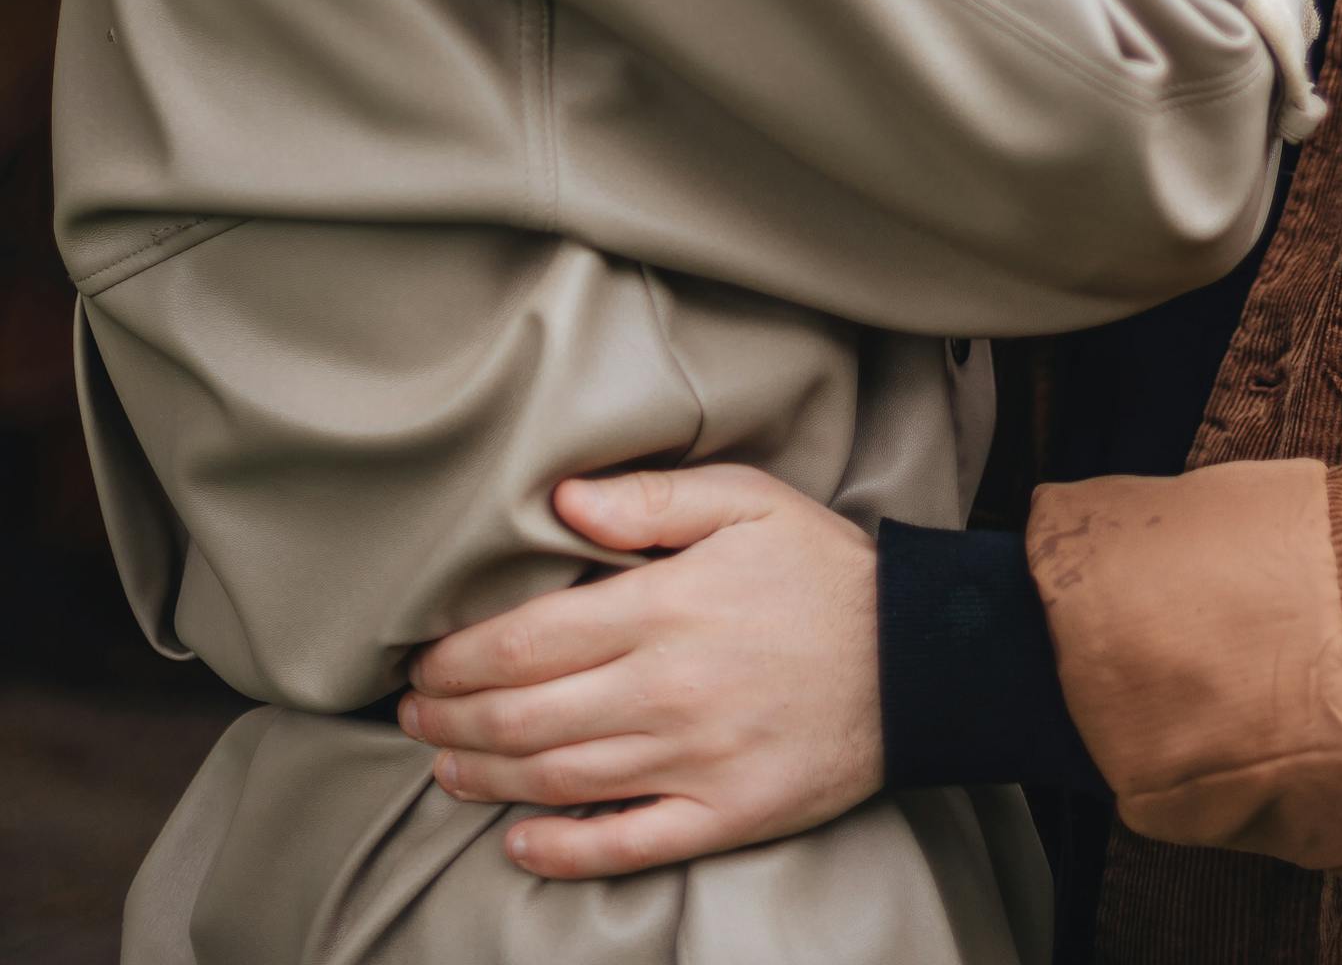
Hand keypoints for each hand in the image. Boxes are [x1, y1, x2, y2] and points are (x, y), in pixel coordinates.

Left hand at [397, 466, 881, 879]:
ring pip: (559, 779)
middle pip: (526, 715)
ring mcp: (694, 761)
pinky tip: (518, 843)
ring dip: (486, 776)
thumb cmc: (824, 570)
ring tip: (444, 765)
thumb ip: (651, 498)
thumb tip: (562, 501)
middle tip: (412, 713)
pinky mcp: (725, 815)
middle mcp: (667, 690)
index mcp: (665, 607)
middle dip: (452, 717)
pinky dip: (561, 850)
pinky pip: (626, 843)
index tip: (422, 658)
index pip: (527, 640)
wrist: (921, 659)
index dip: (459, 655)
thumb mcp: (748, 501)